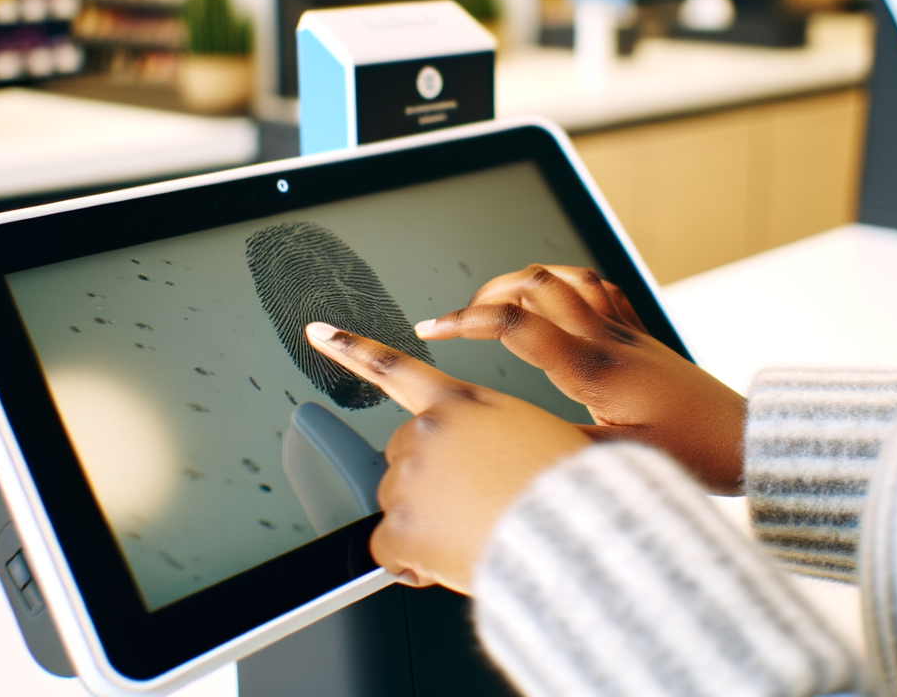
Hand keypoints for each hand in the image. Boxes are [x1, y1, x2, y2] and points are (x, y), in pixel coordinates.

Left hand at [305, 321, 590, 594]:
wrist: (577, 535)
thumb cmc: (568, 489)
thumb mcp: (534, 431)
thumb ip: (489, 432)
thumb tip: (474, 459)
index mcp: (462, 403)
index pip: (396, 369)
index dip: (352, 350)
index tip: (319, 333)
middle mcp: (428, 431)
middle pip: (399, 456)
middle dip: (424, 481)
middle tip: (471, 504)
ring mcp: (409, 478)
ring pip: (396, 505)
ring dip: (424, 523)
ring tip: (474, 531)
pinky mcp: (401, 527)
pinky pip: (388, 551)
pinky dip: (411, 563)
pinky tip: (449, 559)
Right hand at [418, 265, 746, 492]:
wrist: (746, 442)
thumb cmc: (693, 454)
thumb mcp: (616, 463)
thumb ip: (558, 448)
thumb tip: (507, 441)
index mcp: (593, 370)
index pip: (516, 324)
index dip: (465, 322)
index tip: (432, 330)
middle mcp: (608, 339)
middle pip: (536, 282)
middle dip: (486, 292)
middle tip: (456, 320)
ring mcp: (626, 332)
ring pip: (566, 276)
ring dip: (523, 280)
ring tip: (495, 303)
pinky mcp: (641, 335)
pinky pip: (599, 289)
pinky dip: (566, 285)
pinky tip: (554, 302)